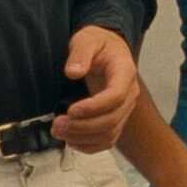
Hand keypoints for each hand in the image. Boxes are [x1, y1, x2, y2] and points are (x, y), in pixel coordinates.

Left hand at [53, 25, 139, 152]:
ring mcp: (124, 109)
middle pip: (112, 119)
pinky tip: (70, 141)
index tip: (71, 110)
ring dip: (82, 138)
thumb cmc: (98, 44)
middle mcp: (129, 93)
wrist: (108, 50)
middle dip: (83, 126)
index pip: (116, 96)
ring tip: (58, 131)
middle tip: (57, 124)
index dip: (94, 107)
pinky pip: (107, 141)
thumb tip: (73, 72)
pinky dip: (89, 146)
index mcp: (125, 72)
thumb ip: (80, 53)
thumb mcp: (86, 39)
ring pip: (109, 134)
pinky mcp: (116, 120)